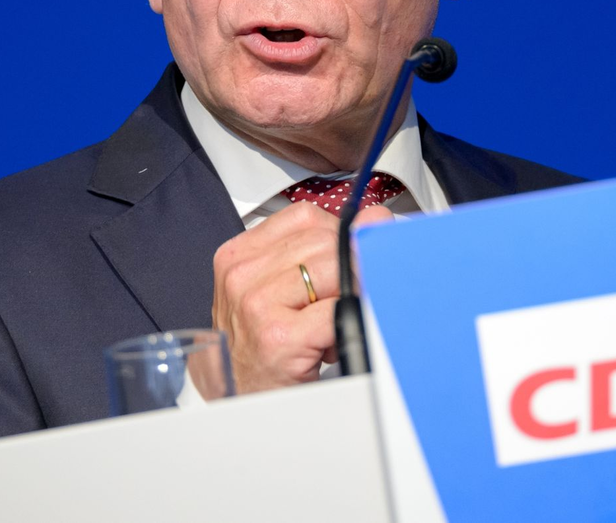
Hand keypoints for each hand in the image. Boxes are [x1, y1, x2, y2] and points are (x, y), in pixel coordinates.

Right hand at [212, 202, 392, 392]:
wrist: (239, 399)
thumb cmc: (262, 345)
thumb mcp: (284, 288)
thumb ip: (323, 248)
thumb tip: (375, 217)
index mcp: (239, 254)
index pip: (306, 217)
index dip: (338, 237)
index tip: (346, 261)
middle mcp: (242, 274)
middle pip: (325, 242)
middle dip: (348, 269)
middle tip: (339, 302)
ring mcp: (256, 304)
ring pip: (334, 271)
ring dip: (346, 297)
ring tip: (328, 325)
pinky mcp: (278, 337)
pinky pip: (337, 311)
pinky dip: (346, 322)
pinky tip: (331, 341)